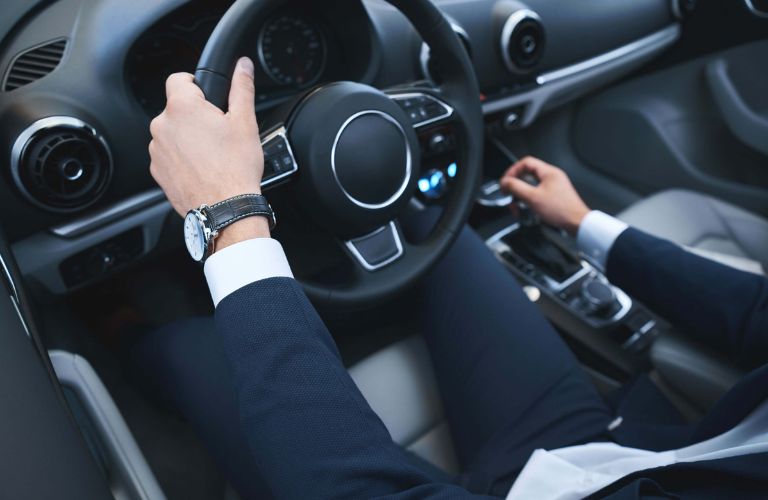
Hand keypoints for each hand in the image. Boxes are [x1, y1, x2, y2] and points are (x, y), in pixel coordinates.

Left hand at [149, 57, 269, 249]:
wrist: (225, 208)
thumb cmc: (235, 169)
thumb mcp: (245, 122)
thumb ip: (242, 88)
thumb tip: (243, 66)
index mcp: (182, 107)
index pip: (178, 79)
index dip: (195, 84)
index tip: (207, 96)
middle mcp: (162, 125)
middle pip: (177, 109)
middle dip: (195, 116)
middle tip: (218, 132)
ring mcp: (157, 150)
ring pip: (172, 133)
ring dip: (187, 138)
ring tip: (211, 154)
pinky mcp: (157, 171)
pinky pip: (168, 155)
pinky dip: (182, 158)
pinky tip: (202, 168)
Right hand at [500, 156, 589, 233]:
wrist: (577, 223)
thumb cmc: (561, 211)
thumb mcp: (533, 198)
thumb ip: (516, 187)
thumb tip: (505, 182)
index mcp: (549, 172)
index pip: (525, 163)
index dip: (512, 171)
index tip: (506, 182)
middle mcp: (552, 177)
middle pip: (527, 175)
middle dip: (516, 186)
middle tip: (509, 194)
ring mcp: (554, 187)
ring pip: (531, 186)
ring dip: (521, 196)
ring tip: (517, 206)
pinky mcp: (555, 197)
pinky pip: (537, 194)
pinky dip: (529, 201)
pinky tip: (527, 210)